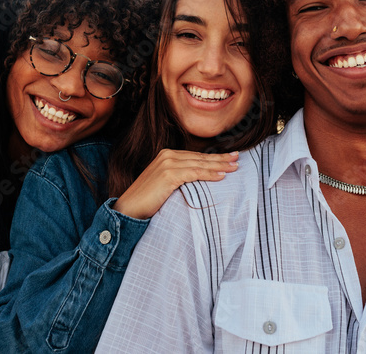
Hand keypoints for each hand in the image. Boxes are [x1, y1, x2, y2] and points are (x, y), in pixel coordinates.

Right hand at [112, 149, 238, 219]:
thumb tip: (200, 179)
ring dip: (219, 166)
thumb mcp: (166, 185)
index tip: (229, 158)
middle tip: (237, 159)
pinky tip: (221, 176)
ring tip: (234, 167)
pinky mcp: (168, 174)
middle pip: (200, 158)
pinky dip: (209, 175)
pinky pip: (194, 173)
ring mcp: (167, 163)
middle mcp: (167, 155)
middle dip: (220, 159)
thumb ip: (180, 178)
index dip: (214, 157)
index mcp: (167, 155)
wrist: (128, 209)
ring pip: (200, 164)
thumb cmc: (147, 201)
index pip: (196, 156)